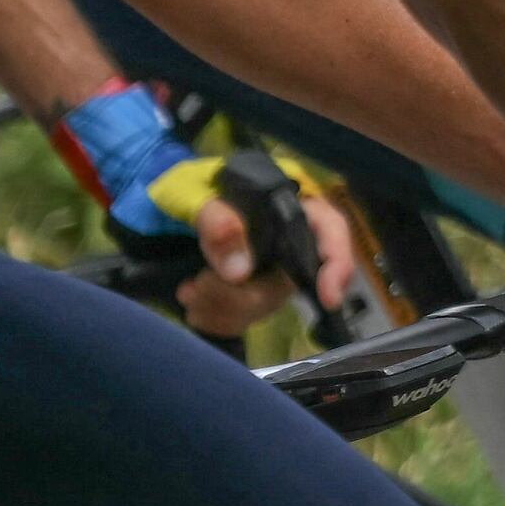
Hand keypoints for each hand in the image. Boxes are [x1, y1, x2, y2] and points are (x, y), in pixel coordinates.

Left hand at [174, 184, 356, 339]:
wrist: (168, 207)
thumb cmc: (188, 186)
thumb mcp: (193, 191)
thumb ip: (215, 221)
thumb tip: (240, 272)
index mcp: (290, 201)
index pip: (331, 231)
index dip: (337, 264)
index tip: (327, 298)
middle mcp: (291, 238)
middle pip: (288, 281)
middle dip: (239, 295)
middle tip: (198, 286)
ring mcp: (274, 268)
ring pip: (262, 305)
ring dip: (220, 306)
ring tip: (189, 291)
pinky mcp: (253, 290)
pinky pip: (243, 318)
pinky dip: (213, 317)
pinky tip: (192, 301)